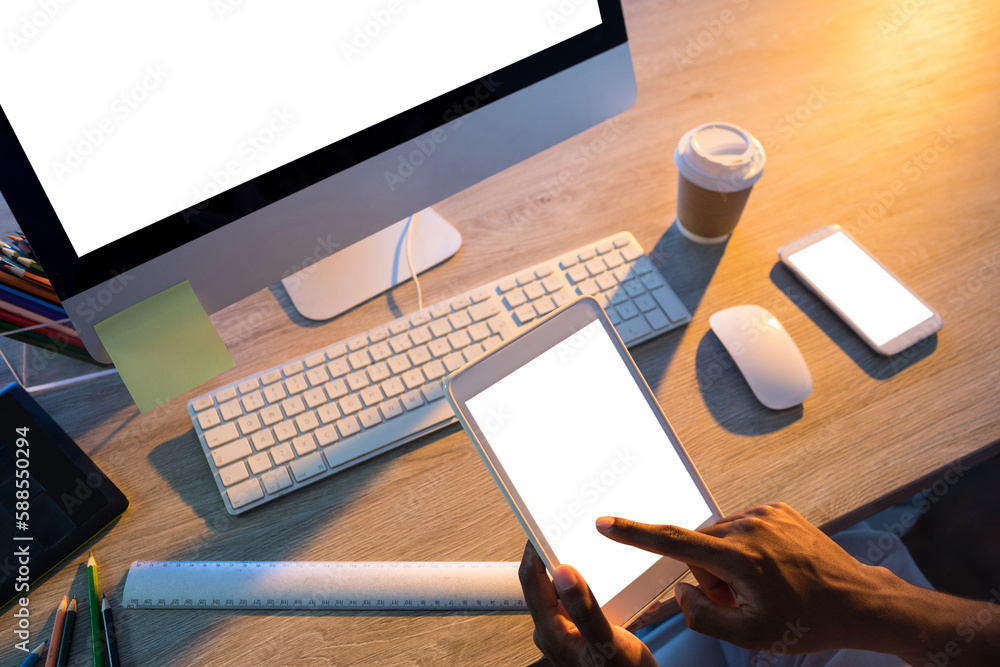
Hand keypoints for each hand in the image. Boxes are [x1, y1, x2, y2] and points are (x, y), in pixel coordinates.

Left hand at [518, 541, 657, 666]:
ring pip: (559, 592)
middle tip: (564, 531)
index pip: (530, 579)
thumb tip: (562, 572)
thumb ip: (584, 608)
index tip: (541, 526)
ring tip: (583, 549)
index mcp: (551, 632)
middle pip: (543, 583)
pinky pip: (574, 603)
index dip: (534, 550)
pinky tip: (600, 581)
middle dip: (553, 555)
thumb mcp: (607, 643)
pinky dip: (584, 587)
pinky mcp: (577, 635)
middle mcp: (552, 632)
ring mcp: (563, 634)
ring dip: (570, 571)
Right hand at [597, 502, 883, 652]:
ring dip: (727, 562)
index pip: (673, 542)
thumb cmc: (808, 623)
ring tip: (764, 585)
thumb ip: (703, 616)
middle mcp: (749, 527)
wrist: (860, 601)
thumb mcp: (750, 637)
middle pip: (698, 548)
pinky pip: (740, 527)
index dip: (634, 535)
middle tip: (743, 601)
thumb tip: (685, 592)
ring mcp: (765, 513)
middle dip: (708, 575)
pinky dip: (745, 548)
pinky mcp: (778, 509)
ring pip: (718, 537)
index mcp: (740, 559)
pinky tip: (772, 568)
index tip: (605, 523)